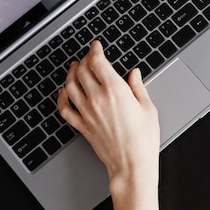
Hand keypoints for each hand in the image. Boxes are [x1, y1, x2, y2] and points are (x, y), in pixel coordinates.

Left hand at [57, 41, 159, 189]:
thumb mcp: (148, 108)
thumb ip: (138, 88)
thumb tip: (135, 75)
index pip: (97, 62)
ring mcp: (87, 112)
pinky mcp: (82, 125)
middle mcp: (97, 99)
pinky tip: (63, 92)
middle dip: (84, 59)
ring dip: (71, 73)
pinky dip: (61, 97)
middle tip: (88, 56)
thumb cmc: (143, 139)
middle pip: (82, 71)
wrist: (132, 163)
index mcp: (115, 90)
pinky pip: (65, 108)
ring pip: (70, 86)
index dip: (95, 50)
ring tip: (75, 68)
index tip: (96, 46)